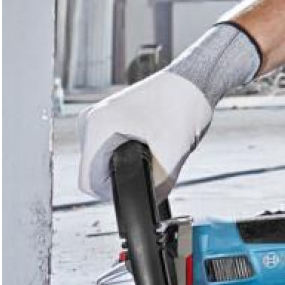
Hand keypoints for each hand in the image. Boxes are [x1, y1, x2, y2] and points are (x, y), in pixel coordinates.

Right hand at [77, 71, 212, 200]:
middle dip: (124, 178)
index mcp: (97, 125)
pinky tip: (150, 144)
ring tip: (154, 149)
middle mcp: (90, 120)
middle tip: (155, 163)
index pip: (88, 181)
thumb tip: (150, 203)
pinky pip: (110, 150)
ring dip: (127, 167)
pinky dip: (128, 155)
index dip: (114, 194)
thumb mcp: (173, 151)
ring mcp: (97, 118)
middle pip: (95, 173)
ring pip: (103, 163)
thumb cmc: (184, 103)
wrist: (195, 80)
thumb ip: (159, 185)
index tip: (140, 189)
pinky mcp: (108, 119)